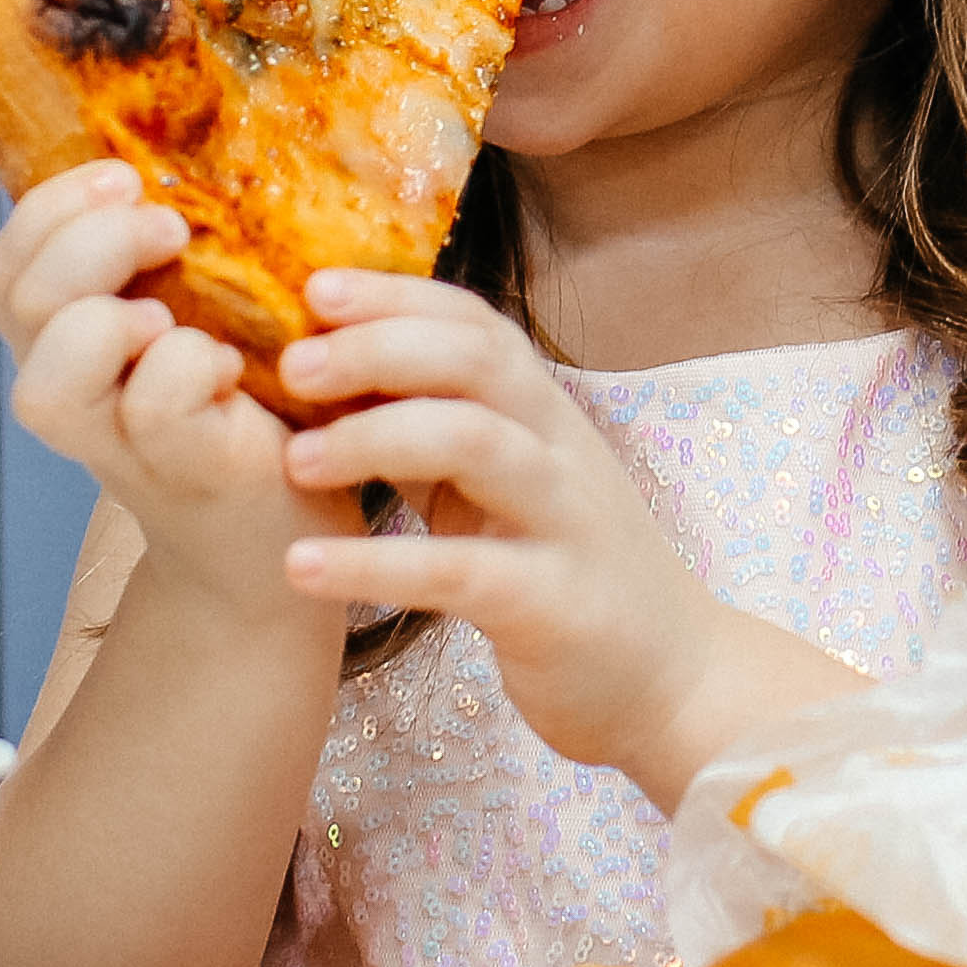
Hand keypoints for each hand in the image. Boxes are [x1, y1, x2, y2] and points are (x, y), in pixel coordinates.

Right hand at [0, 161, 359, 601]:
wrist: (275, 535)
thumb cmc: (240, 408)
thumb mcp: (194, 318)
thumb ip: (166, 263)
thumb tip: (186, 158)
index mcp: (64, 348)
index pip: (6, 266)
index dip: (47, 208)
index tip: (122, 173)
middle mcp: (74, 400)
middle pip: (19, 302)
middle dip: (87, 241)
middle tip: (168, 226)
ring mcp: (120, 444)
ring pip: (51, 379)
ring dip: (109, 317)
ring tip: (175, 306)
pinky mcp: (188, 469)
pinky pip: (154, 405)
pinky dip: (189, 366)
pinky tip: (231, 366)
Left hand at [276, 274, 848, 801]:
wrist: (675, 680)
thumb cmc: (567, 571)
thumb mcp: (508, 488)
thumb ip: (439, 432)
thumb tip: (333, 383)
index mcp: (543, 416)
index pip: (475, 324)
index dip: (396, 296)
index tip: (314, 287)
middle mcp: (560, 452)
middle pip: (474, 363)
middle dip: (377, 349)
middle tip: (291, 368)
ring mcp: (563, 523)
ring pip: (474, 443)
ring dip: (374, 439)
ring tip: (294, 463)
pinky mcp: (551, 605)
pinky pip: (458, 573)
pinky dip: (374, 566)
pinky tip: (302, 569)